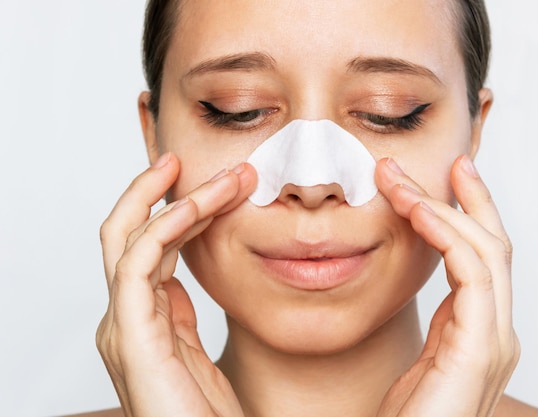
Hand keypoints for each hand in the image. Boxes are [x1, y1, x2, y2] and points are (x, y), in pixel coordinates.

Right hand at [96, 153, 255, 416]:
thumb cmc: (203, 416)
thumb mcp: (193, 352)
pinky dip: (163, 227)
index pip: (148, 247)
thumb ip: (180, 316)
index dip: (177, 210)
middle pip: (131, 234)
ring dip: (177, 200)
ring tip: (223, 178)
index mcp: (142, 318)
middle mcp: (126, 316)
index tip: (215, 185)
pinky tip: (195, 207)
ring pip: (133, 238)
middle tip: (205, 164)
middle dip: (166, 192)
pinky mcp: (130, 335)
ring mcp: (124, 324)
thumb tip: (179, 281)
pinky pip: (137, 263)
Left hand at [375, 155, 519, 416]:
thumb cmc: (402, 416)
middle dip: (469, 200)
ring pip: (486, 253)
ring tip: (405, 182)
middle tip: (445, 162)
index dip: (471, 216)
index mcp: (479, 332)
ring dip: (446, 209)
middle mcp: (495, 332)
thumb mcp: (415, 353)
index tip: (448, 181)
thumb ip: (430, 319)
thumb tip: (410, 273)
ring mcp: (494, 341)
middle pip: (494, 247)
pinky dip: (448, 236)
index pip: (483, 260)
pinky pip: (473, 275)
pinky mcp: (480, 349)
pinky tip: (418, 212)